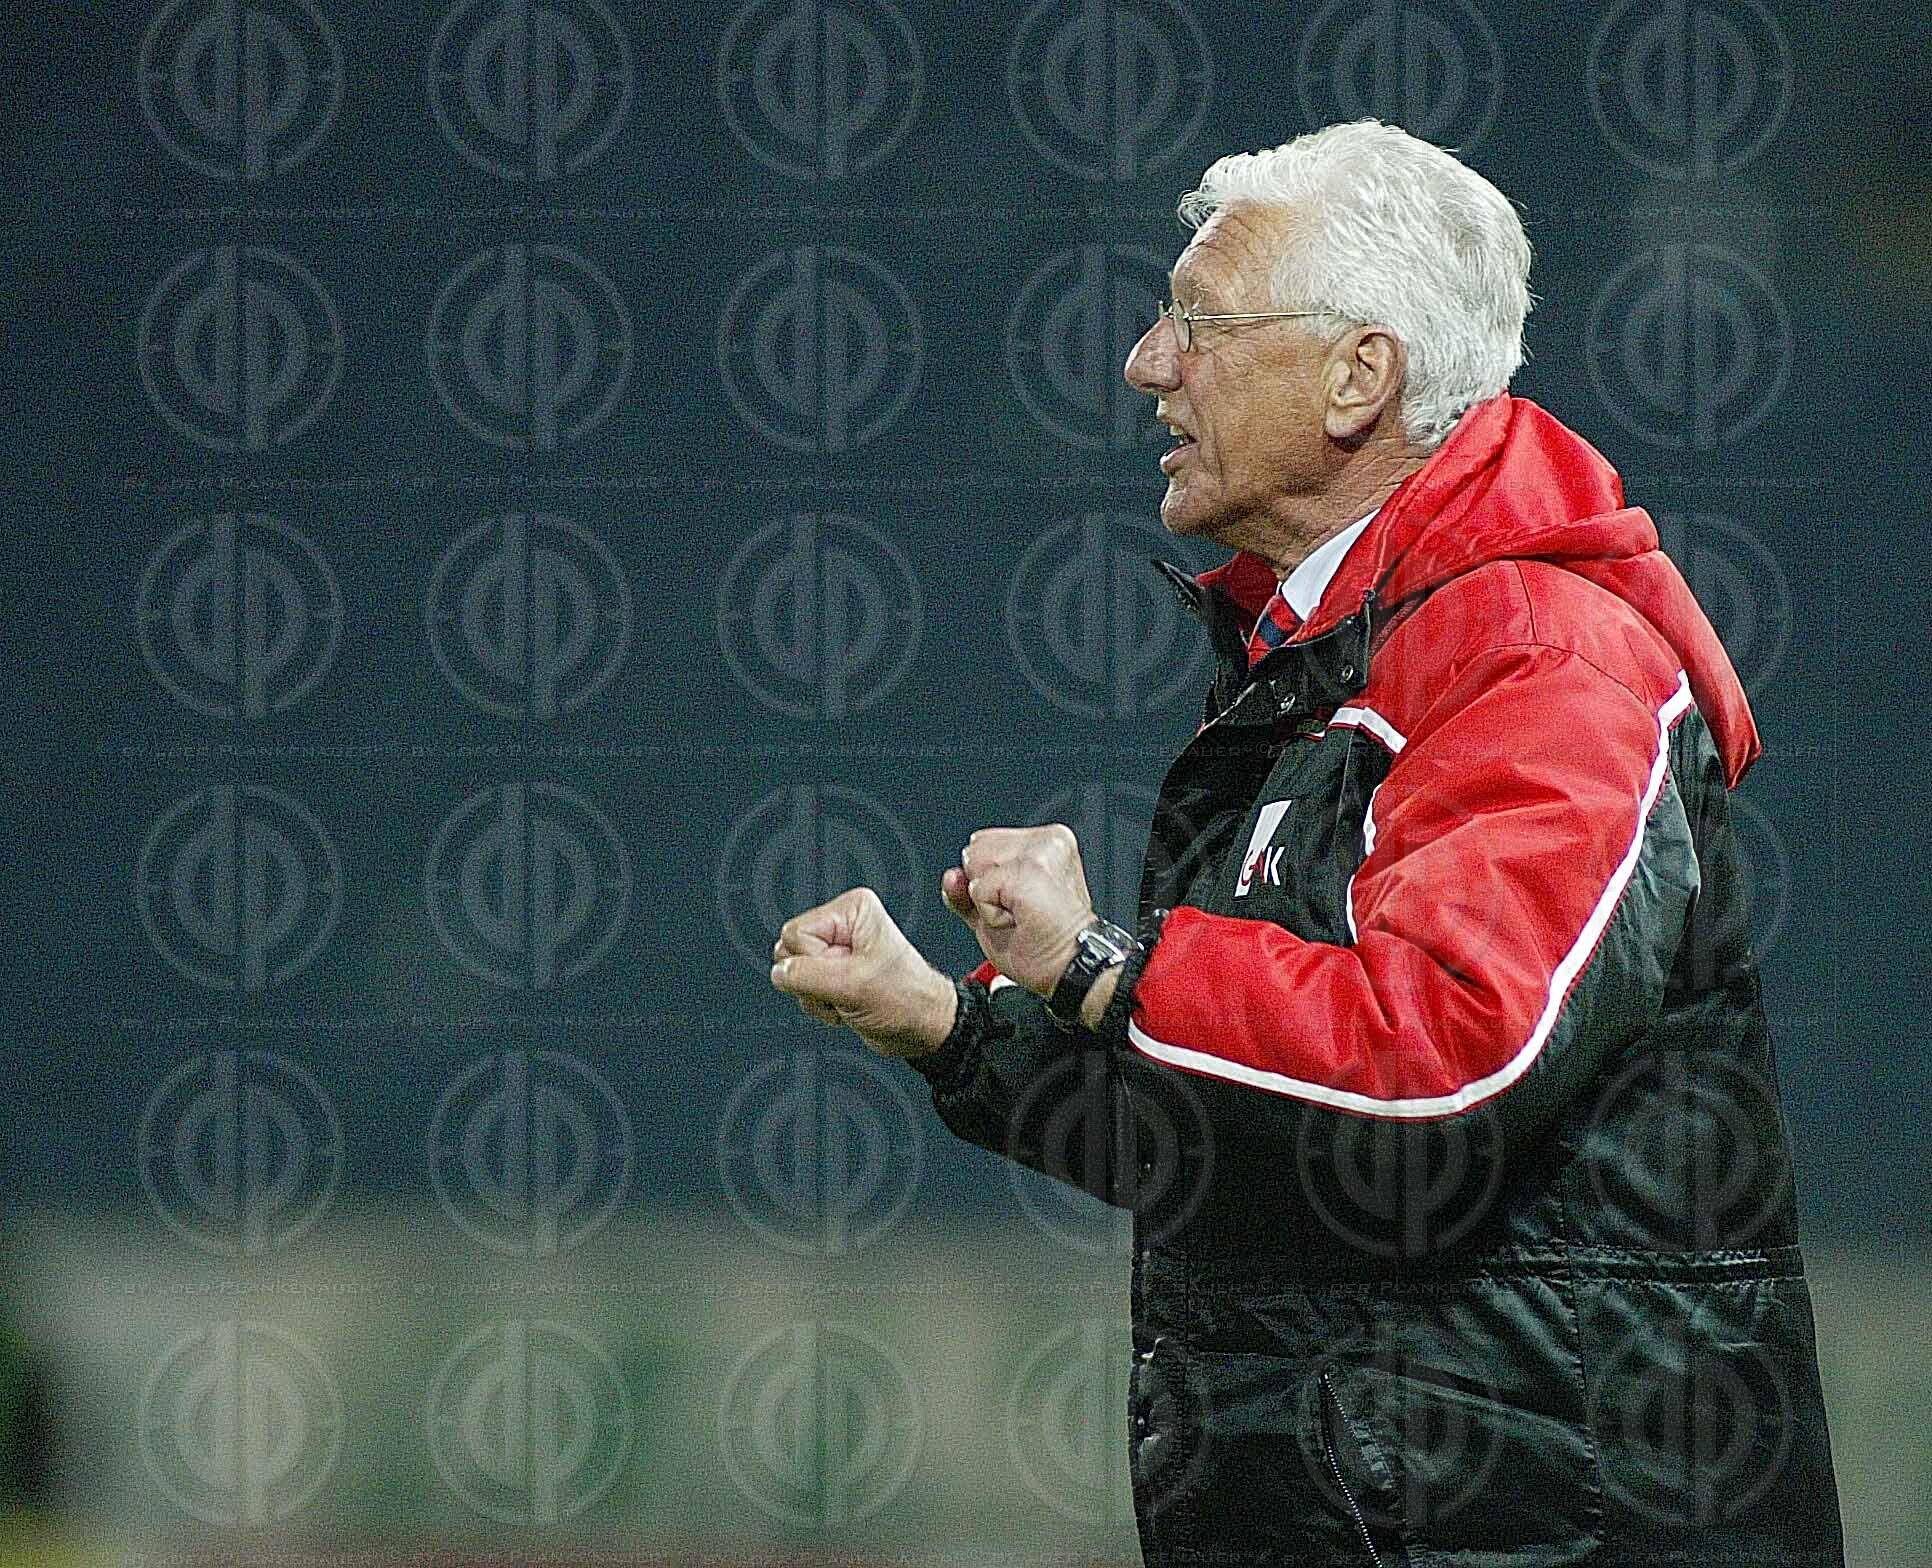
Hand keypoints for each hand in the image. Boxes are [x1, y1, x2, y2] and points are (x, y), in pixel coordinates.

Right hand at [770, 887, 957, 1059]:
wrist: (922, 1028)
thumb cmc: (907, 999)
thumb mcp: (854, 985)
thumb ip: (808, 976)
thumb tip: (780, 973)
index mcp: (852, 910)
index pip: (796, 933)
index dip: (814, 962)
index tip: (844, 973)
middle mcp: (842, 926)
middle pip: (789, 951)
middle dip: (812, 981)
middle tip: (846, 988)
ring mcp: (837, 951)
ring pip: (793, 973)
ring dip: (816, 997)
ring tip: (849, 999)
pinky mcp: (833, 973)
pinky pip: (803, 988)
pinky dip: (820, 1005)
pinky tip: (846, 1006)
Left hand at [941, 824, 1096, 997]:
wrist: (1068, 969)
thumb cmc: (1043, 945)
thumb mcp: (996, 911)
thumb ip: (967, 890)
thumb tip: (951, 876)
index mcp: (1047, 842)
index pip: (983, 843)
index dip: (986, 881)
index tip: (1019, 904)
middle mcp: (1048, 841)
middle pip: (975, 850)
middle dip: (985, 888)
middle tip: (1021, 912)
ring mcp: (1041, 853)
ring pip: (976, 866)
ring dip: (988, 902)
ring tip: (1022, 916)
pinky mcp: (1031, 870)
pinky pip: (979, 889)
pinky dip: (990, 915)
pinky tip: (1020, 922)